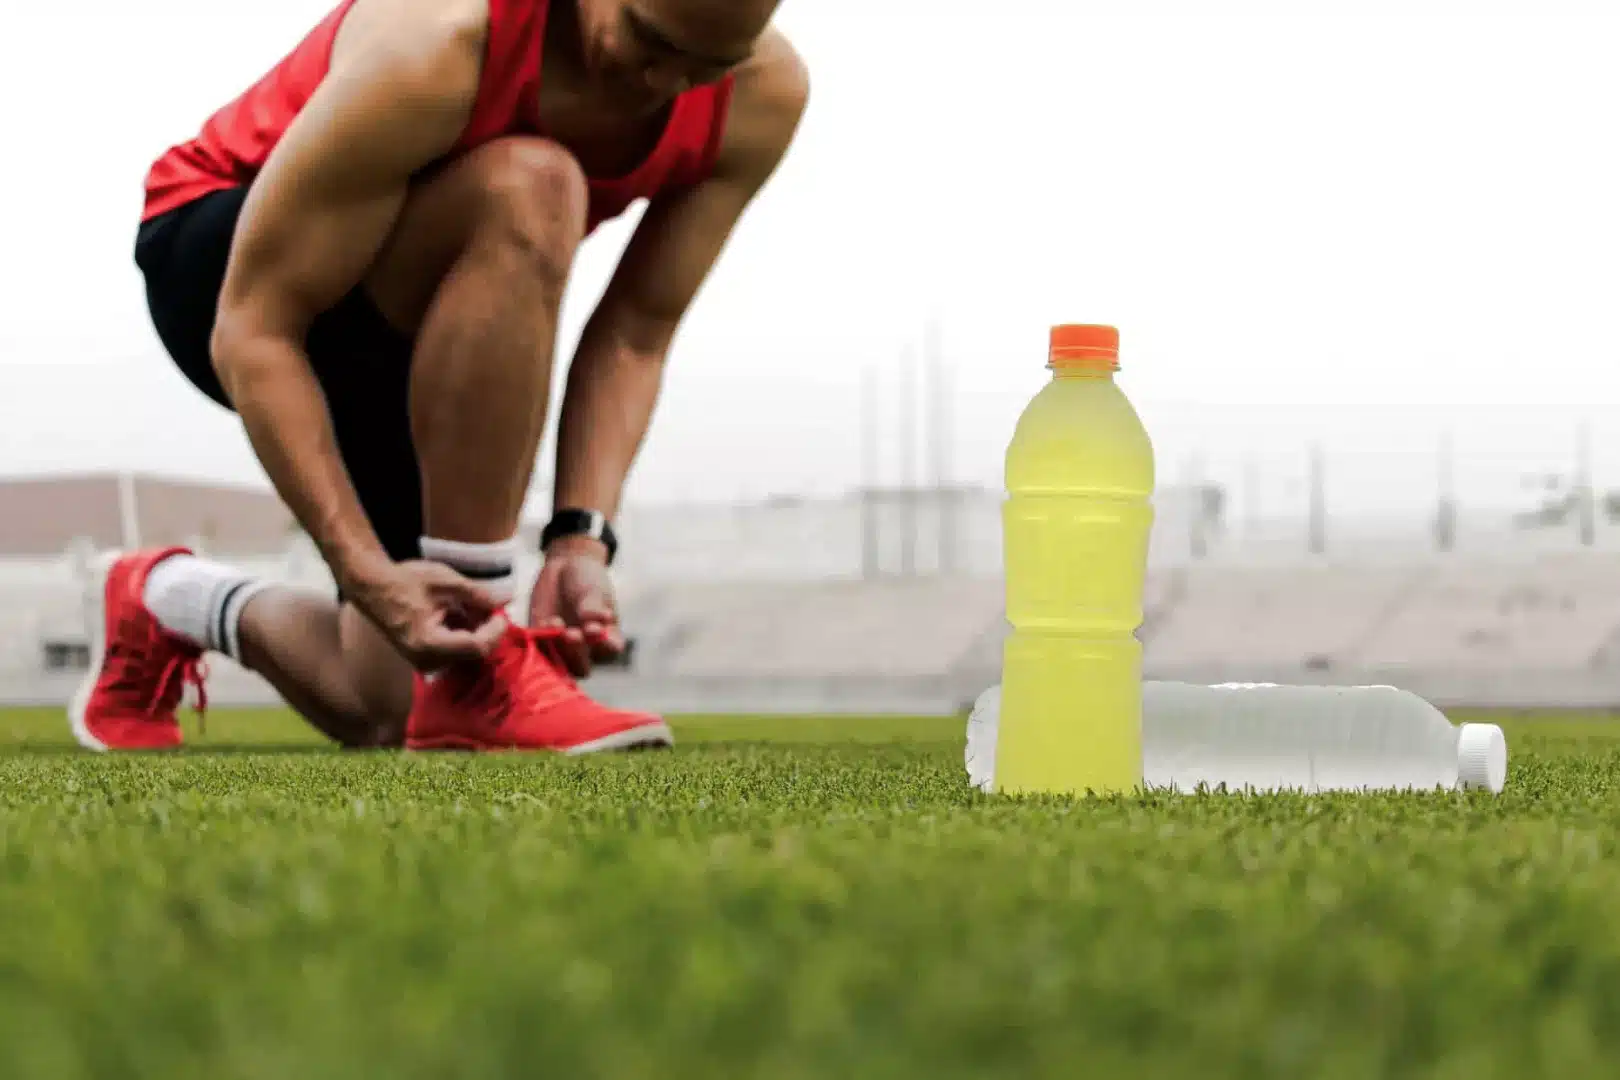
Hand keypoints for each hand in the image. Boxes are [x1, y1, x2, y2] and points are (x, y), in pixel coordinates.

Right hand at [346, 559, 506, 671]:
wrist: (372, 587)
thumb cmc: (405, 581)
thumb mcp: (447, 582)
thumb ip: (479, 594)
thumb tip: (506, 600)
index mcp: (431, 644)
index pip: (478, 647)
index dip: (496, 630)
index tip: (501, 611)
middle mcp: (428, 661)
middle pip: (474, 652)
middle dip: (487, 629)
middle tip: (488, 604)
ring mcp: (425, 662)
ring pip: (466, 652)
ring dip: (475, 629)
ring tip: (469, 604)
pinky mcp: (425, 658)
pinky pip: (454, 650)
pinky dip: (463, 632)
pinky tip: (458, 612)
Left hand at [527, 539, 624, 677]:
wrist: (565, 568)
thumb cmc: (588, 581)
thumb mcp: (594, 589)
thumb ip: (593, 605)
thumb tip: (593, 619)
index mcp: (607, 639)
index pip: (610, 651)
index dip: (603, 645)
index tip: (595, 628)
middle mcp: (585, 650)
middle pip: (581, 666)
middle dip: (575, 653)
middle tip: (571, 633)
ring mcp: (561, 648)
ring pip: (557, 663)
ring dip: (554, 648)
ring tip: (555, 622)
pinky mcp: (539, 641)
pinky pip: (537, 649)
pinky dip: (538, 639)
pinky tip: (543, 621)